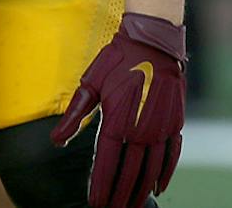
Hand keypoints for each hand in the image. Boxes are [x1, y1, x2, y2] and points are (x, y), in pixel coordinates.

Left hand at [51, 13, 187, 207]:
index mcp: (117, 121)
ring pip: (151, 170)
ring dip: (140, 191)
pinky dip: (165, 174)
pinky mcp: (175, 123)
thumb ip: (74, 116)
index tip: (95, 204)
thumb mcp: (91, 84)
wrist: (153, 41)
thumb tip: (56, 141)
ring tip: (131, 206)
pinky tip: (158, 188)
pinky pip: (172, 156)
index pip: (107, 164)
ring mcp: (161, 128)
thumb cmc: (117, 60)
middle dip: (119, 196)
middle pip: (130, 173)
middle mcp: (141, 129)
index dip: (101, 186)